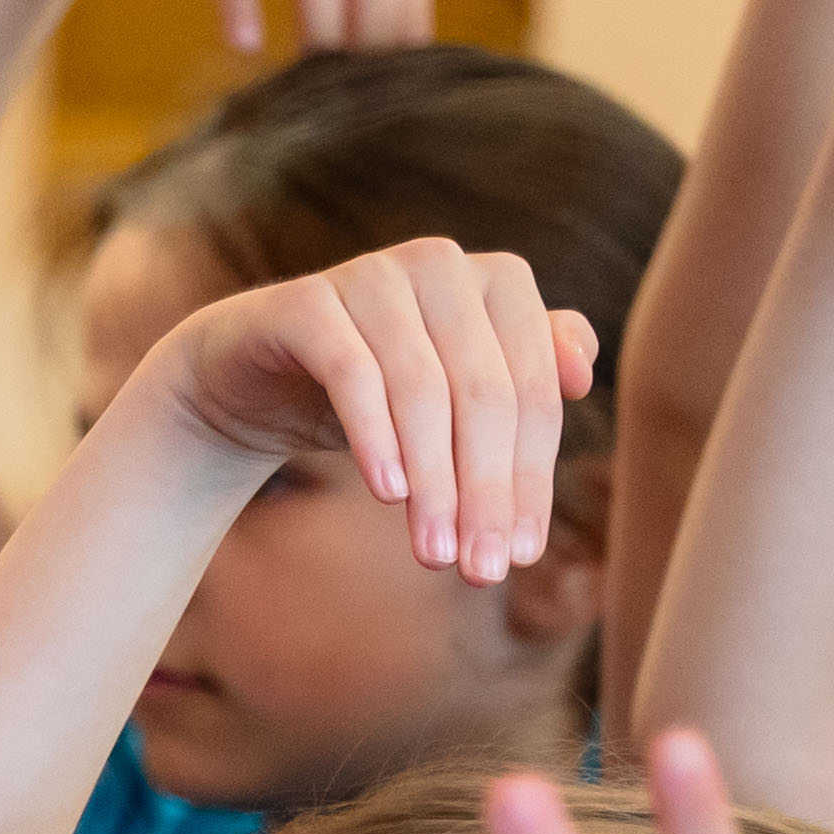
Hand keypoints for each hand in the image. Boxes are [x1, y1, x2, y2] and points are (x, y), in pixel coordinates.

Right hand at [146, 236, 598, 584]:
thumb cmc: (370, 395)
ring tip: (433, 552)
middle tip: (481, 569)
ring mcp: (371, 275)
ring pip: (423, 389)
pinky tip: (388, 494)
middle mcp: (441, 264)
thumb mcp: (455, 402)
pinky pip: (352, 373)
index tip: (523, 555)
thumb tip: (584, 376)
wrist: (249, 380)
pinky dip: (375, 437)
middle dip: (486, 490)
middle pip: (485, 393)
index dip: (532, 478)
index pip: (533, 391)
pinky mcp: (305, 301)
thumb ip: (523, 387)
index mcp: (498, 282)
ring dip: (434, 481)